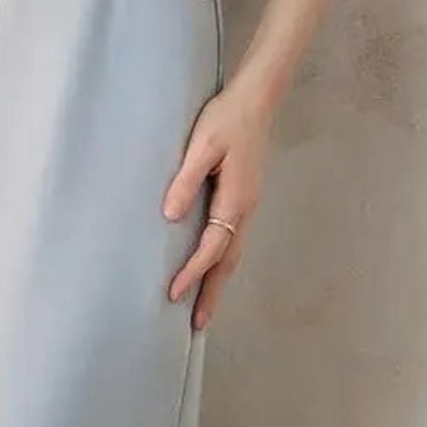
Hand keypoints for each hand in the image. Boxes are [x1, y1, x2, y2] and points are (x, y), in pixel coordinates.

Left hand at [162, 83, 270, 331]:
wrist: (256, 101)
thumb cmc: (226, 119)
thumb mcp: (202, 146)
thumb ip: (185, 180)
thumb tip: (170, 216)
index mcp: (235, 201)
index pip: (211, 248)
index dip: (192, 272)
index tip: (173, 294)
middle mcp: (245, 210)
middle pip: (228, 262)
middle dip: (213, 293)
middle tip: (198, 325)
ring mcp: (247, 206)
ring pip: (233, 254)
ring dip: (218, 282)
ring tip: (204, 308)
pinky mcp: (244, 199)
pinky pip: (233, 240)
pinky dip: (223, 262)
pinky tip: (213, 268)